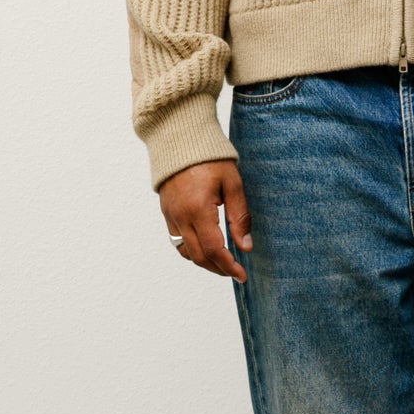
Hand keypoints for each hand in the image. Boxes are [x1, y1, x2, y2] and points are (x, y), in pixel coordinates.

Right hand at [158, 159, 252, 279]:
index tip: (243, 275)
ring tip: (223, 263)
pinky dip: (192, 251)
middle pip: (199, 257)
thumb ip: (240, 217)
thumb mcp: (233, 184)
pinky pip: (177, 241)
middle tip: (236, 272)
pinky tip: (206, 249)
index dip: (229, 266)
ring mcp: (170, 215)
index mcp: (198, 210)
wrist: (180, 138)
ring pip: (186, 252)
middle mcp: (180, 216)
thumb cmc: (210, 158)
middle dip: (218, 269)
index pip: (214, 250)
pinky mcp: (166, 212)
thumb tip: (246, 246)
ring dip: (204, 262)